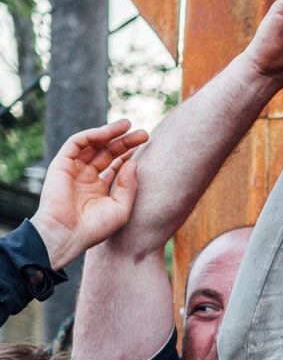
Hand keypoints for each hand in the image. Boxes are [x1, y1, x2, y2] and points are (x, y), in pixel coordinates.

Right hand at [30, 119, 148, 269]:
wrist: (68, 234)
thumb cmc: (95, 228)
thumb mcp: (121, 208)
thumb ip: (129, 186)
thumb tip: (134, 162)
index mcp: (99, 189)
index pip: (116, 165)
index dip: (129, 153)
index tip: (145, 144)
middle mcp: (86, 177)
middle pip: (107, 152)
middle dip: (124, 141)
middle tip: (143, 133)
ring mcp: (74, 170)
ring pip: (93, 144)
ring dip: (109, 133)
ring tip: (128, 125)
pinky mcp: (61, 164)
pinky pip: (76, 143)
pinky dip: (91, 135)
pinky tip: (107, 133)